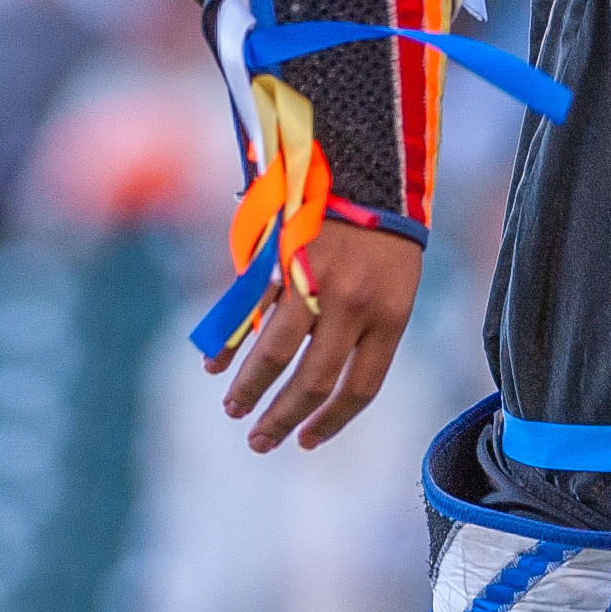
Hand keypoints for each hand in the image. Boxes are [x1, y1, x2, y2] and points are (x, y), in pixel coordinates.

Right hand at [222, 221, 422, 450]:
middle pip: (314, 381)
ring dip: (250, 388)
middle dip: (282, 418)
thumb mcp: (395, 286)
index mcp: (390, 314)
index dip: (332, 422)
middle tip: (259, 442)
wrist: (369, 169)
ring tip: (234, 409)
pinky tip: (216, 365)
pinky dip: (230, 342)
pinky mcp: (282, 259)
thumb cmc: (385, 237)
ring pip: (275, 353)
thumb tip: (326, 387)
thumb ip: (366, 332)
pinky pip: (251, 312)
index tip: (306, 442)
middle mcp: (353, 304)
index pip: (361, 387)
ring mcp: (315, 282)